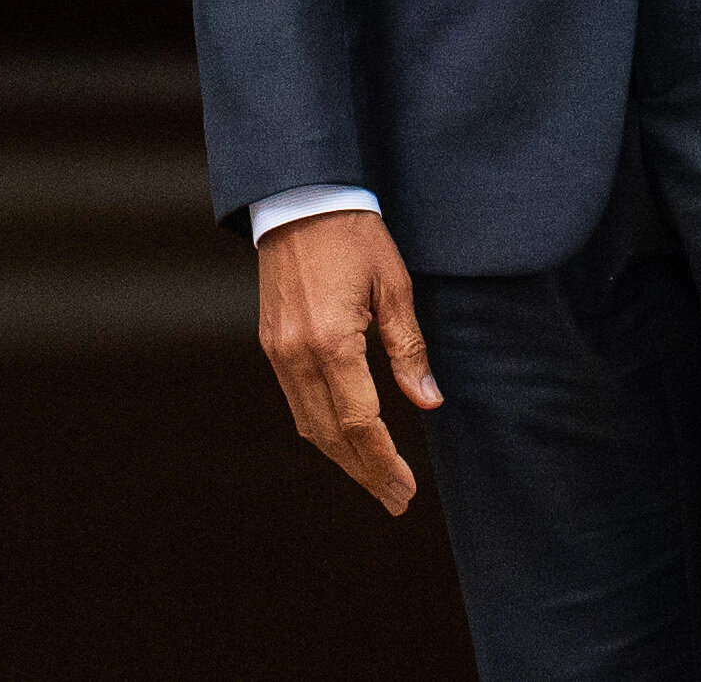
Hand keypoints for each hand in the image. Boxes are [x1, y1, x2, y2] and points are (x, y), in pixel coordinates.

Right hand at [255, 206, 443, 513]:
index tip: (405, 490)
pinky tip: (344, 440)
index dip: (383, 462)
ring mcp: (279, 352)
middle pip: (331, 435)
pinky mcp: (271, 344)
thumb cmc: (354, 235)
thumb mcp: (393, 284)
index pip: (359, 422)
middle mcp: (297, 354)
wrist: (298, 199)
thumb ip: (408, 347)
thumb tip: (428, 401)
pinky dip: (321, 430)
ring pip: (308, 424)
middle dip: (365, 473)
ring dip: (342, 458)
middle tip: (396, 501)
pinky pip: (296, 402)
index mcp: (331, 341)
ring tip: (375, 480)